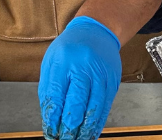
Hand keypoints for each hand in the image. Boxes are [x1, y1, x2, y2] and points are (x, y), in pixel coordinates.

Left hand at [39, 16, 121, 139]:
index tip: (50, 132)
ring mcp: (100, 74)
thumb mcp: (52, 62)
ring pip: (93, 108)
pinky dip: (98, 123)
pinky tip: (91, 132)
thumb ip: (49, 88)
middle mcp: (83, 67)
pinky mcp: (112, 81)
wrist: (96, 31)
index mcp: (63, 61)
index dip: (53, 117)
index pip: (56, 95)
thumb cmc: (70, 49)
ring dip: (85, 129)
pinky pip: (105, 106)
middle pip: (76, 103)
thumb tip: (49, 118)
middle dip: (69, 127)